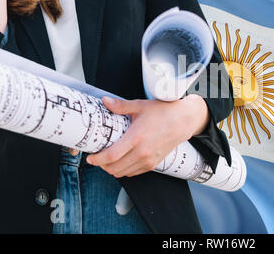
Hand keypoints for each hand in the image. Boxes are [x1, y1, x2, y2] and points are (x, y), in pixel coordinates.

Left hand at [86, 95, 209, 177]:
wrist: (184, 121)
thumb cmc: (164, 112)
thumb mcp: (141, 106)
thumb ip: (121, 106)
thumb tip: (104, 101)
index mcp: (136, 137)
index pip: (111, 156)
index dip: (97, 159)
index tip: (90, 157)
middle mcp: (142, 152)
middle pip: (114, 168)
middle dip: (102, 165)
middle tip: (97, 157)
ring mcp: (148, 160)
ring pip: (123, 173)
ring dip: (112, 169)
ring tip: (108, 159)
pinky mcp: (153, 164)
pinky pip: (133, 173)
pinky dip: (124, 170)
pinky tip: (122, 160)